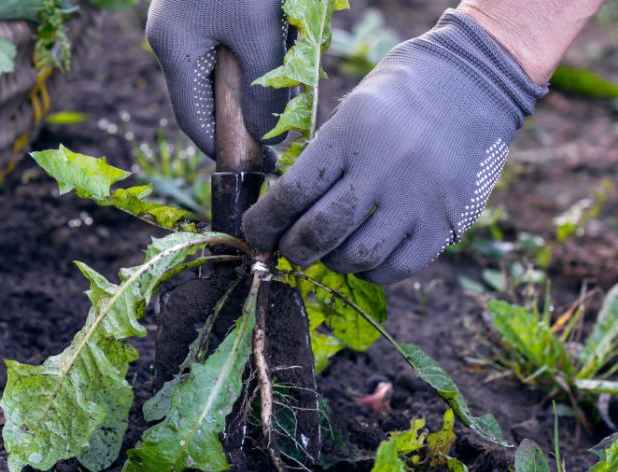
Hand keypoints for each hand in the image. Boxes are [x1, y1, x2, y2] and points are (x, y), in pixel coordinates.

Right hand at [146, 0, 290, 158]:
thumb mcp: (259, 32)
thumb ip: (262, 91)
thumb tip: (269, 138)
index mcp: (173, 48)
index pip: (191, 118)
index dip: (218, 146)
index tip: (250, 163)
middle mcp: (171, 35)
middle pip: (205, 93)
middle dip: (241, 112)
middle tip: (277, 128)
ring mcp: (184, 17)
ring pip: (219, 67)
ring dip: (250, 79)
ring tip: (287, 85)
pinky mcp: (202, 3)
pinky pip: (227, 40)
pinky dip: (251, 51)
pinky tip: (279, 46)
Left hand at [242, 10, 546, 284]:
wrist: (474, 83)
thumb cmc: (398, 97)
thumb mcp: (351, 109)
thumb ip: (321, 158)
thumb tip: (282, 213)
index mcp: (351, 133)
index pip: (293, 193)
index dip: (265, 222)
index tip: (255, 231)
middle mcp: (384, 166)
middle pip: (320, 231)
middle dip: (293, 249)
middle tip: (287, 248)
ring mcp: (418, 197)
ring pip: (357, 256)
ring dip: (331, 262)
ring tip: (328, 251)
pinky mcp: (447, 221)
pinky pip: (398, 267)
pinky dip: (371, 271)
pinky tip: (364, 257)